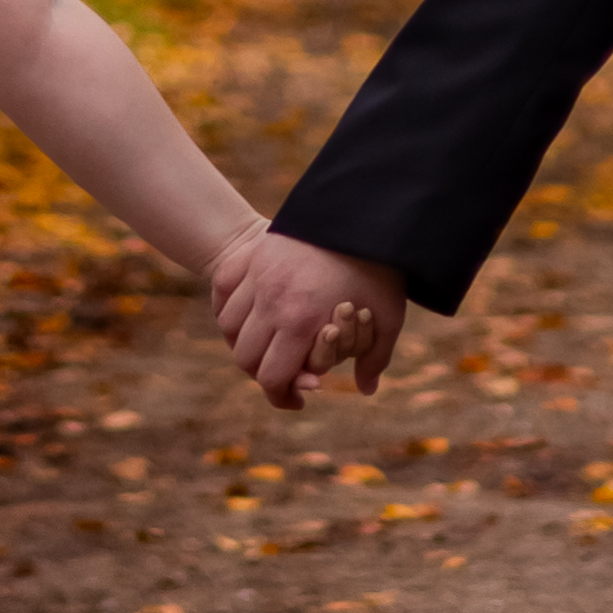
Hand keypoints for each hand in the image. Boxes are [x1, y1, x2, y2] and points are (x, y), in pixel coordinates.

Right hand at [215, 224, 406, 409]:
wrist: (360, 212)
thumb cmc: (378, 266)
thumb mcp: (388, 315)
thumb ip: (375, 358)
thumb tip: (366, 389)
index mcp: (302, 321)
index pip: (273, 377)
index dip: (281, 396)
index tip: (295, 401)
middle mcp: (272, 302)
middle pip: (245, 357)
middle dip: (263, 372)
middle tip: (282, 373)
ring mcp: (257, 276)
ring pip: (230, 326)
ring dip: (245, 340)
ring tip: (268, 343)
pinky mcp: (251, 256)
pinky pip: (223, 293)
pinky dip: (231, 309)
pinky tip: (251, 314)